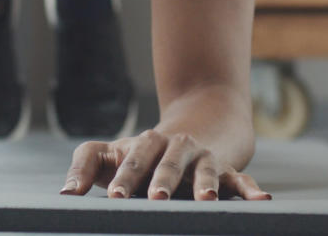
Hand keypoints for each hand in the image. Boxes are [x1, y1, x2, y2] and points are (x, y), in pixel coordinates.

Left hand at [58, 129, 270, 200]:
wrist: (199, 125)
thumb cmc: (143, 152)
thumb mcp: (113, 153)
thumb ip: (85, 166)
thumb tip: (65, 193)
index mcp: (147, 145)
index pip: (133, 160)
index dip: (124, 177)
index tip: (113, 196)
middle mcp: (177, 148)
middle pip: (168, 163)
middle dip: (162, 180)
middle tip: (155, 198)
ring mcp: (204, 159)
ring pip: (205, 169)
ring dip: (205, 184)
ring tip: (204, 201)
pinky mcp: (228, 171)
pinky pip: (241, 180)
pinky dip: (251, 190)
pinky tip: (262, 201)